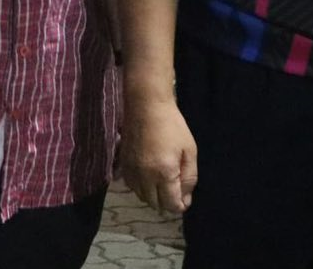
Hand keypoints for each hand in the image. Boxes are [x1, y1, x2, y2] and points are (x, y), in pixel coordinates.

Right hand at [122, 96, 196, 214]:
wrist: (146, 106)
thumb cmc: (172, 126)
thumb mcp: (189, 150)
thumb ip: (189, 177)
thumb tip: (185, 199)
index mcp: (164, 173)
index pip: (170, 204)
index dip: (179, 206)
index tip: (184, 201)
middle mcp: (145, 177)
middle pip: (154, 204)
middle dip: (166, 203)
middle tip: (175, 193)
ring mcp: (132, 171)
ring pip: (141, 196)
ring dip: (152, 197)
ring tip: (162, 186)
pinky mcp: (123, 164)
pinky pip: (131, 186)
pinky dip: (140, 188)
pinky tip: (148, 179)